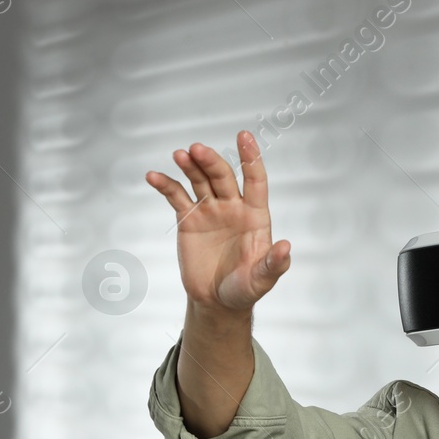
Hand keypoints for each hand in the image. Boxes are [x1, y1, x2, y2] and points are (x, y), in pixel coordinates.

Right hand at [145, 131, 290, 313]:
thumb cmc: (245, 289)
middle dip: (211, 161)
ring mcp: (210, 210)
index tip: (244, 137)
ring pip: (199, 180)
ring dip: (190, 166)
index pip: (255, 181)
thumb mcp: (262, 279)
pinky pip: (176, 197)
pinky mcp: (189, 219)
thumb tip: (286, 247)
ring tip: (180, 155)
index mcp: (255, 215)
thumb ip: (274, 264)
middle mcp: (233, 206)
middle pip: (222, 176)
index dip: (251, 158)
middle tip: (197, 149)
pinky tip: (153, 176)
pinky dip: (165, 185)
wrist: (217, 301)